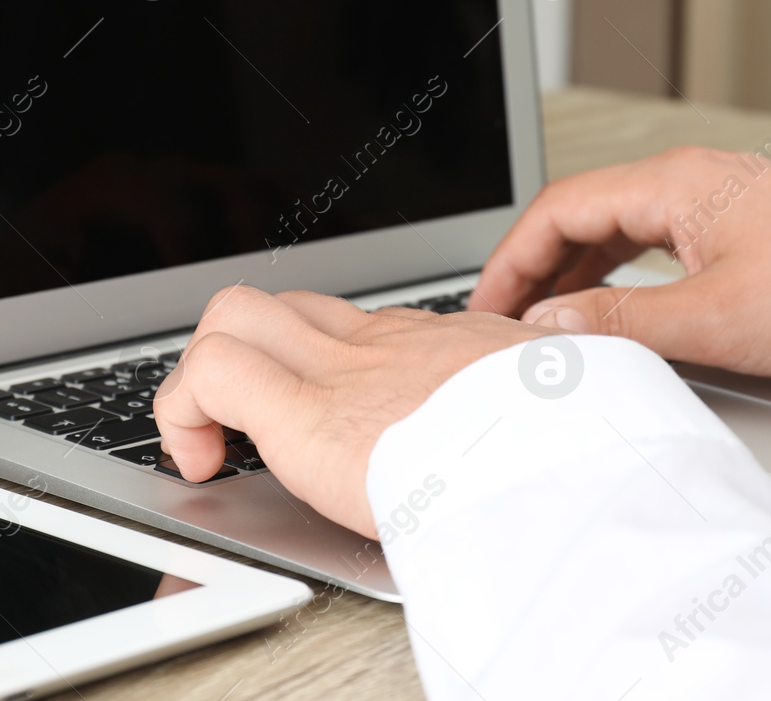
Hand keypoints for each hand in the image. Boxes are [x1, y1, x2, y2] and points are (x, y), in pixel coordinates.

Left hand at [153, 286, 544, 536]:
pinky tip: (202, 464)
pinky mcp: (305, 411)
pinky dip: (183, 412)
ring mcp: (343, 366)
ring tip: (216, 446)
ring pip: (234, 314)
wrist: (578, 463)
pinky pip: (209, 372)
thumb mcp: (574, 411)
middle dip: (246, 359)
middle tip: (248, 428)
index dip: (318, 367)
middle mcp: (387, 345)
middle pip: (284, 306)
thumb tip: (578, 412)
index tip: (325, 419)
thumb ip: (553, 403)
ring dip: (203, 380)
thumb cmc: (587, 447)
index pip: (359, 332)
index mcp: (447, 354)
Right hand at [468, 147, 770, 378]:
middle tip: (505, 318)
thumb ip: (621, 322)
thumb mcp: (719, 321)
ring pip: (620, 226)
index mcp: (676, 184)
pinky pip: (658, 238)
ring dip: (577, 271)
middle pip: (583, 212)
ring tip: (549, 321)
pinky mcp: (745, 221)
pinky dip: (621, 272)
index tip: (486, 304)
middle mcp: (693, 177)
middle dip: (535, 267)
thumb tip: (550, 325)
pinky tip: (619, 307)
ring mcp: (721, 195)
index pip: (559, 210)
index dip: (510, 260)